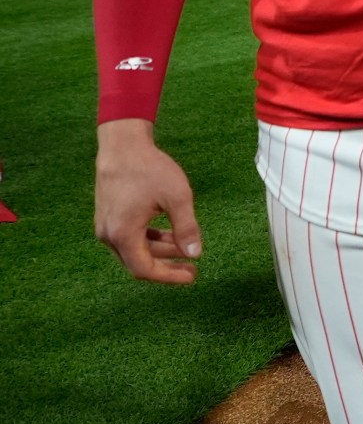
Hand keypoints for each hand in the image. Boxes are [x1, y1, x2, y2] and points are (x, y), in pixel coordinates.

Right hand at [94, 118, 201, 284]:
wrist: (123, 146)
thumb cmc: (150, 169)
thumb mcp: (177, 197)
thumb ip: (186, 228)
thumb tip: (195, 254)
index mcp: (122, 234)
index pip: (145, 270)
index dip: (169, 276)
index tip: (191, 276)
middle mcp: (108, 235)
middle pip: (139, 261)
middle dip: (167, 265)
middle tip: (193, 267)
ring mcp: (105, 226)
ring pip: (135, 249)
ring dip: (160, 250)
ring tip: (186, 247)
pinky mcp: (108, 217)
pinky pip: (129, 237)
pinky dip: (149, 239)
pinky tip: (170, 233)